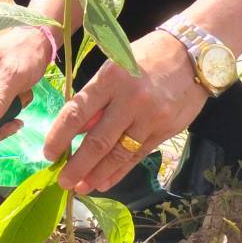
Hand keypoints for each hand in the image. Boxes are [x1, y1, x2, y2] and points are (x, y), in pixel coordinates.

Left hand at [44, 29, 204, 193]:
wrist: (193, 54)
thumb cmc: (147, 56)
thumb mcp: (115, 65)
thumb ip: (96, 97)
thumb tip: (77, 129)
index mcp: (111, 78)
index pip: (77, 112)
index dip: (59, 136)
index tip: (48, 153)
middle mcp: (130, 99)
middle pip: (97, 141)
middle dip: (77, 166)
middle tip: (63, 182)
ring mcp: (150, 118)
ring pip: (118, 154)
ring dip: (97, 175)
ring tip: (82, 187)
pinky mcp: (165, 131)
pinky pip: (138, 156)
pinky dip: (119, 172)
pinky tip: (105, 182)